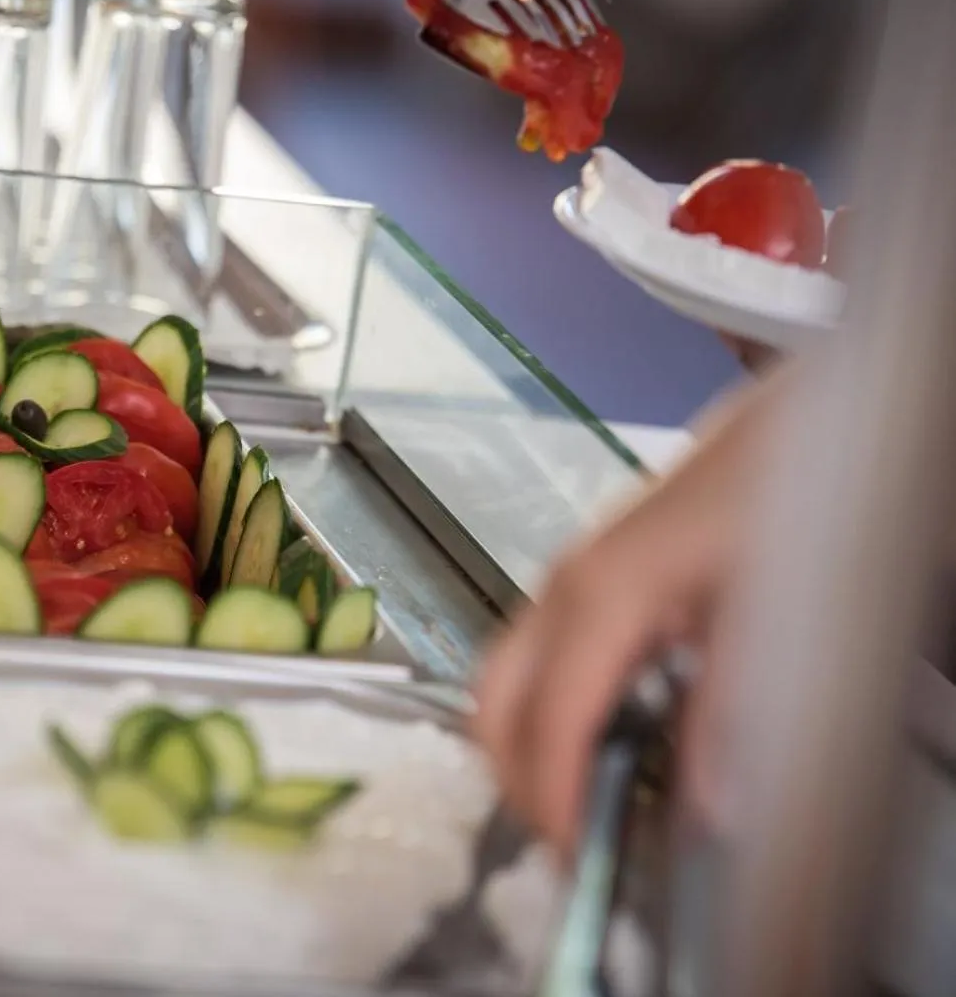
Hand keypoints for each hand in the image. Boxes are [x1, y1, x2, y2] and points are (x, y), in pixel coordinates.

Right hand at [472, 368, 784, 857]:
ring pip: (502, 680)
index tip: (576, 859)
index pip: (547, 721)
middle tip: (567, 843)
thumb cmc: (782, 497)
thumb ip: (728, 714)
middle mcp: (564, 588)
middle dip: (516, 781)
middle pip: (492, 703)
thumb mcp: (769, 612)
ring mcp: (567, 579)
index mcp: (600, 597)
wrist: (794, 426)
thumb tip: (708, 807)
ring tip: (582, 805)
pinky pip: (534, 659)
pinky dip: (544, 713)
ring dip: (524, 748)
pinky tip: (603, 741)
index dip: (553, 798)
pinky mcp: (585, 579)